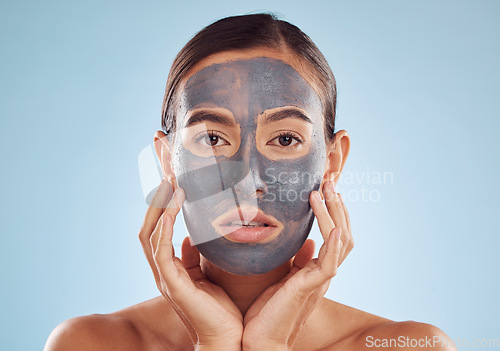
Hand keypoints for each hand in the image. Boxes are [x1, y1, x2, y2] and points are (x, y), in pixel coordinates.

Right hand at [138, 179, 242, 350]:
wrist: (226, 337)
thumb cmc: (219, 309)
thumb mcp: (205, 276)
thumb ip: (193, 258)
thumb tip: (190, 237)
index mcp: (170, 268)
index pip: (156, 230)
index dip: (160, 206)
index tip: (170, 182)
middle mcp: (162, 271)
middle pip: (148, 228)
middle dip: (156, 201)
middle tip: (167, 175)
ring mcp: (165, 278)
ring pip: (150, 236)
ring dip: (159, 208)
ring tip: (171, 185)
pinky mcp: (173, 285)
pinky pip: (161, 253)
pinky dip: (163, 230)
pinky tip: (170, 211)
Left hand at [241, 180, 351, 350]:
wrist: (261, 341)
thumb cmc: (269, 312)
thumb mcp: (284, 278)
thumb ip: (298, 260)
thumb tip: (307, 242)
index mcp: (317, 270)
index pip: (335, 235)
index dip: (334, 211)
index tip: (325, 188)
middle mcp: (324, 273)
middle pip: (343, 233)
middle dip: (338, 205)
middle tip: (329, 180)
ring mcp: (320, 280)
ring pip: (340, 242)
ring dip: (334, 215)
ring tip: (324, 191)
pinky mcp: (312, 288)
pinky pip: (330, 262)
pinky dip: (333, 242)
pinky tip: (332, 225)